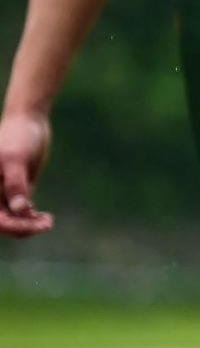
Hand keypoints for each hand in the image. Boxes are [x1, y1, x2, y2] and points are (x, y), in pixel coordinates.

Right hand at [0, 112, 53, 236]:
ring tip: (48, 221)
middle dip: (23, 227)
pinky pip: (20, 211)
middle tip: (48, 223)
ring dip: (28, 224)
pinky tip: (44, 217)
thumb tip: (19, 209)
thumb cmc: (18, 136)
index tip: (35, 223)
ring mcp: (3, 193)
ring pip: (13, 219)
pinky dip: (30, 217)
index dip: (13, 225)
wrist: (28, 120)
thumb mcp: (16, 159)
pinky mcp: (17, 190)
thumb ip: (15, 184)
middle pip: (4, 222)